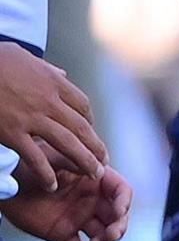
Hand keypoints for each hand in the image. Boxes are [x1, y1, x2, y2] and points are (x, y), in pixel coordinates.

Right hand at [0, 43, 106, 195]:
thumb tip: (62, 74)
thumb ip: (45, 69)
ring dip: (84, 161)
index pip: (82, 105)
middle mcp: (47, 101)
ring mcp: (31, 118)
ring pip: (68, 143)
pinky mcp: (12, 132)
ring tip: (93, 174)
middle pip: (82, 128)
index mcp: (52, 82)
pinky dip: (46, 173)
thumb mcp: (22, 56)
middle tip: (103, 161)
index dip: (89, 122)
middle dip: (96, 147)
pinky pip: (35, 157)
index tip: (90, 132)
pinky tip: (52, 184)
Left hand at [1, 164, 127, 240]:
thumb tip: (100, 170)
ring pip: (101, 236)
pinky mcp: (62, 234)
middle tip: (110, 236)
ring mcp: (77, 219)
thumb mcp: (53, 156)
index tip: (119, 211)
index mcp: (93, 181)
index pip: (121, 192)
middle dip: (119, 228)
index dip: (124, 203)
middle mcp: (89, 201)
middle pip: (116, 218)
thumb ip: (77, 161)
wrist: (4, 180)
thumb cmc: (26, 164)